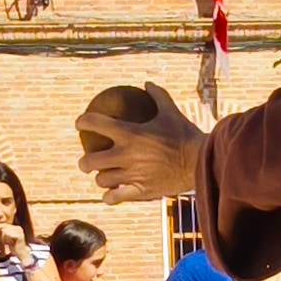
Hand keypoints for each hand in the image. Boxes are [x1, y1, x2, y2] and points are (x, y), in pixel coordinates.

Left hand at [77, 85, 207, 205]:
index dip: (83, 122)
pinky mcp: (140, 191)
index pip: (96, 124)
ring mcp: (132, 175)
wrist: (201, 162)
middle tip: (86, 162)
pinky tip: (110, 196)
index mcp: (130, 134)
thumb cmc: (186, 135)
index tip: (80, 123)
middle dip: (84, 162)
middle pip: (90, 161)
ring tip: (103, 178)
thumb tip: (147, 83)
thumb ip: (157, 96)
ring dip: (100, 179)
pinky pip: (116, 197)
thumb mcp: (171, 112)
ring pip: (102, 180)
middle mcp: (126, 155)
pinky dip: (110, 197)